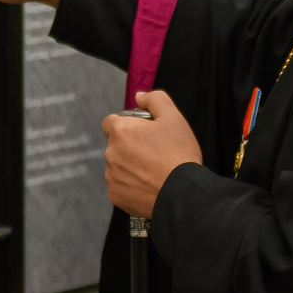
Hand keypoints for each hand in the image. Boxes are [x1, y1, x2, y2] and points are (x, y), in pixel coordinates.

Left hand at [103, 90, 200, 216]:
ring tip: (154, 171)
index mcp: (121, 131)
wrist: (182, 192)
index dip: (126, 124)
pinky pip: (120, 186)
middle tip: (154, 152)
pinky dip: (131, 186)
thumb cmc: (179, 154)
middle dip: (131, 146)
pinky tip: (149, 185)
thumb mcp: (173, 117)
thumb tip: (139, 96)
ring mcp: (111, 176)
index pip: (110, 122)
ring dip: (130, 166)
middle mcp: (110, 153)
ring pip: (118, 166)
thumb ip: (155, 99)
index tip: (141, 132)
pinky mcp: (115, 195)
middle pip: (116, 145)